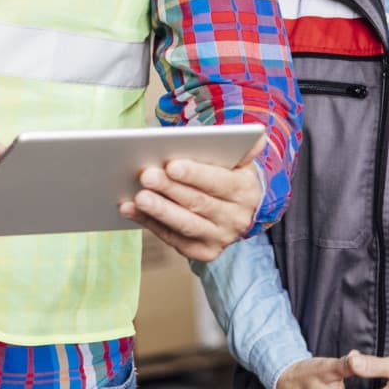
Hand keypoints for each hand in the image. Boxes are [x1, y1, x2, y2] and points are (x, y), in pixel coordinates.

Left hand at [117, 155, 261, 262]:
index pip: (220, 182)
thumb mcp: (239, 160)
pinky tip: (131, 209)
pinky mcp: (203, 252)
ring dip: (159, 211)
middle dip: (170, 189)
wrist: (238, 212)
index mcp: (246, 191)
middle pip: (199, 203)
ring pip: (185, 225)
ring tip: (138, 197)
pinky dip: (149, 224)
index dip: (195, 174)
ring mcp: (220, 238)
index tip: (171, 165)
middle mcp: (237, 219)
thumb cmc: (227, 176)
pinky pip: (173, 239)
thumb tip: (257, 136)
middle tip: (146, 176)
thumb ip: (243, 146)